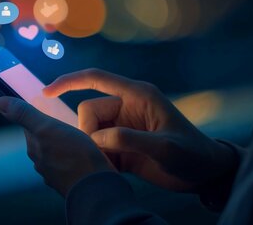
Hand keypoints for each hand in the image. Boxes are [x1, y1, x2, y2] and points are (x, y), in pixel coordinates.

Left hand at [0, 96, 115, 195]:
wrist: (96, 188)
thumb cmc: (74, 156)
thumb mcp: (48, 127)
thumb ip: (25, 114)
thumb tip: (1, 102)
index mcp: (35, 148)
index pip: (30, 128)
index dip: (39, 118)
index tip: (48, 111)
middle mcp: (42, 163)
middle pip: (43, 142)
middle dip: (52, 133)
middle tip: (64, 124)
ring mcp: (56, 175)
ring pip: (57, 155)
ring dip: (64, 147)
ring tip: (76, 141)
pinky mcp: (72, 182)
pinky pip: (70, 167)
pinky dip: (74, 160)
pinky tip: (84, 158)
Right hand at [43, 69, 237, 192]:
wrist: (205, 173)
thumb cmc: (192, 154)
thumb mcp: (165, 147)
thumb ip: (130, 140)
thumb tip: (97, 139)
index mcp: (137, 95)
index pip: (96, 79)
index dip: (69, 81)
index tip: (46, 92)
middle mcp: (127, 107)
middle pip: (89, 111)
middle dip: (91, 134)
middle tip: (110, 156)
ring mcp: (123, 125)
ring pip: (91, 131)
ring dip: (96, 149)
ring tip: (118, 166)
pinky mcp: (122, 143)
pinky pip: (98, 146)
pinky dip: (101, 159)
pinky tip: (118, 170)